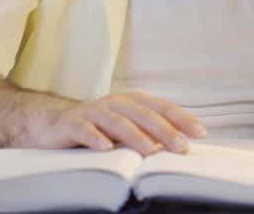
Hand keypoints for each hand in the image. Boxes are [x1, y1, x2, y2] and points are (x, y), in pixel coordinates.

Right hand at [31, 91, 206, 155]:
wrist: (53, 123)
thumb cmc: (98, 128)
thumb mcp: (126, 129)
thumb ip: (149, 134)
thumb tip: (179, 145)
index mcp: (131, 102)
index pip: (161, 108)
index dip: (181, 118)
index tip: (200, 133)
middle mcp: (114, 102)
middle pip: (143, 115)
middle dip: (164, 131)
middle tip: (181, 147)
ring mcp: (93, 112)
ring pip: (117, 121)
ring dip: (135, 136)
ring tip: (150, 151)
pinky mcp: (71, 123)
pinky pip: (84, 129)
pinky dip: (95, 137)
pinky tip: (105, 148)